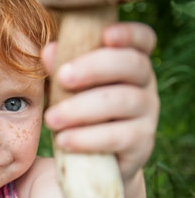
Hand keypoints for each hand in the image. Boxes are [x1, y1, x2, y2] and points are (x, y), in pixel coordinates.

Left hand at [41, 22, 159, 181]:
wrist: (88, 164)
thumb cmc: (76, 112)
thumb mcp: (64, 88)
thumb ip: (59, 68)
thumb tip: (50, 50)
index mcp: (128, 63)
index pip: (143, 39)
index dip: (130, 34)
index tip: (106, 35)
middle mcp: (144, 85)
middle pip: (133, 65)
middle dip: (95, 67)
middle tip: (62, 77)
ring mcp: (147, 115)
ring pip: (124, 101)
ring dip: (83, 108)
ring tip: (51, 119)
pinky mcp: (142, 144)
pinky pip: (120, 137)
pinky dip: (89, 138)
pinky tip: (64, 140)